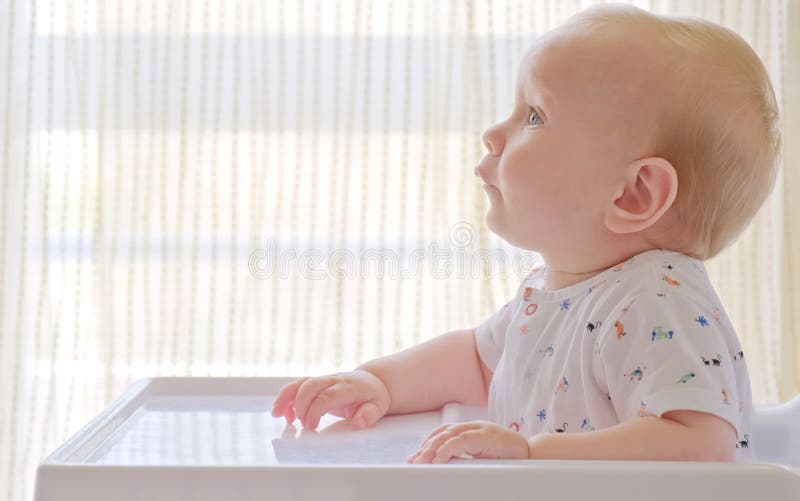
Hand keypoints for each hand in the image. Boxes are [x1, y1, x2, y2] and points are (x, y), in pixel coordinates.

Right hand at [270, 370, 391, 430]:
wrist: (371, 381)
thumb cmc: (373, 397)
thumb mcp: (378, 407)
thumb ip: (369, 415)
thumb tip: (358, 423)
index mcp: (348, 386)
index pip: (327, 395)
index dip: (315, 410)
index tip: (310, 427)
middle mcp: (333, 380)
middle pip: (310, 385)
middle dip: (300, 406)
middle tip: (301, 426)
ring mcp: (323, 380)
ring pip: (299, 382)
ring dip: (285, 397)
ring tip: (277, 415)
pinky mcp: (315, 384)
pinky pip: (296, 386)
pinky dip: (286, 398)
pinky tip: (282, 414)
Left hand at [407, 420, 528, 463]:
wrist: (534, 455)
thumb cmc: (510, 459)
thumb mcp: (483, 456)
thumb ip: (466, 456)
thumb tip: (445, 464)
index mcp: (473, 429)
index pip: (445, 431)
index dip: (429, 441)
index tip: (416, 455)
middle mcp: (475, 426)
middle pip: (443, 431)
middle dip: (427, 445)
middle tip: (414, 460)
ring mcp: (481, 430)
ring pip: (449, 434)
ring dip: (433, 447)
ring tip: (422, 460)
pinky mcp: (486, 437)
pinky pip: (462, 441)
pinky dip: (447, 449)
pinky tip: (439, 459)